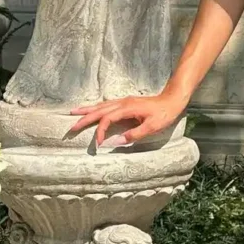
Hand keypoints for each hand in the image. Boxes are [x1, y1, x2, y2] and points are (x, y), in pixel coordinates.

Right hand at [68, 92, 186, 147]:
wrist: (173, 99)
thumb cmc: (164, 113)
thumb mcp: (152, 127)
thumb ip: (134, 134)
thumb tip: (115, 142)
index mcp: (127, 108)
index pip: (106, 119)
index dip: (99, 131)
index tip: (98, 144)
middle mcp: (122, 103)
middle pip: (98, 111)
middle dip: (84, 119)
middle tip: (71, 127)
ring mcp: (124, 101)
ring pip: (101, 106)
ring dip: (87, 110)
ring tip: (73, 113)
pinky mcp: (126, 102)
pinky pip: (107, 105)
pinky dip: (96, 108)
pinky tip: (92, 110)